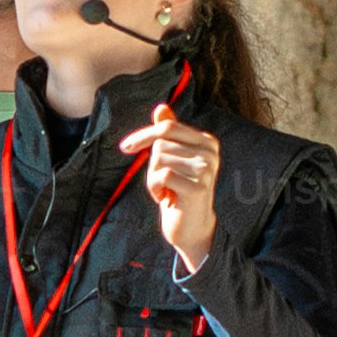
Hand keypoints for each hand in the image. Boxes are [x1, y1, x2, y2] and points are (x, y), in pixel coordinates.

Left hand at [129, 113, 224, 269]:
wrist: (192, 228)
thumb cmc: (178, 191)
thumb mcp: (172, 160)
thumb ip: (169, 134)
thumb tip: (161, 108)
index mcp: (206, 141)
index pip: (167, 127)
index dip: (143, 136)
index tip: (126, 147)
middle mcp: (210, 152)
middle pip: (161, 144)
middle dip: (152, 165)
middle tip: (163, 183)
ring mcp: (206, 169)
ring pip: (159, 159)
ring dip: (153, 179)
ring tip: (167, 192)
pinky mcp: (198, 187)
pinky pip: (162, 175)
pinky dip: (155, 188)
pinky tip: (166, 199)